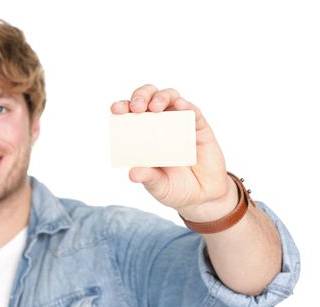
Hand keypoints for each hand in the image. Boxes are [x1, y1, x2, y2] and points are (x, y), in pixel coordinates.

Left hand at [111, 84, 236, 220]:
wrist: (203, 197)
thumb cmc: (175, 189)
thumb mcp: (159, 186)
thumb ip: (148, 178)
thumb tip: (132, 173)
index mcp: (143, 135)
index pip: (130, 114)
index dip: (122, 107)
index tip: (116, 109)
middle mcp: (160, 124)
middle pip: (149, 98)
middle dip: (141, 96)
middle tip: (137, 108)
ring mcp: (180, 123)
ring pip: (170, 97)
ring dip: (161, 97)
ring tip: (156, 107)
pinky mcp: (200, 128)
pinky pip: (193, 112)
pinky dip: (186, 105)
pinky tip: (181, 105)